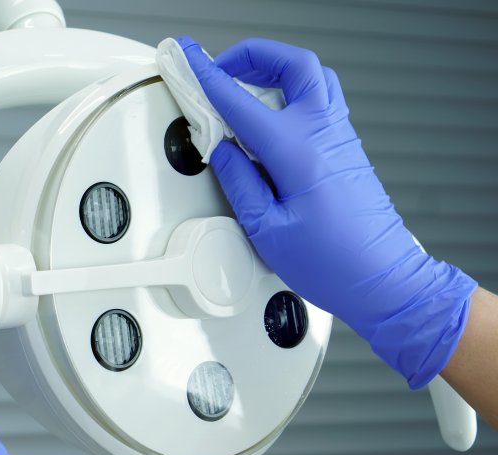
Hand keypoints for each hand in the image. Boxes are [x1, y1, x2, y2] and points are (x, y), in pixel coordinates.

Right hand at [179, 36, 476, 387]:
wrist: (383, 280)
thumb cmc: (333, 263)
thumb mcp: (266, 229)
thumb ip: (239, 182)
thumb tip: (221, 152)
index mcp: (299, 153)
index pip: (243, 102)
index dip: (209, 78)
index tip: (190, 62)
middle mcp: (325, 135)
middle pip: (294, 64)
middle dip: (253, 55)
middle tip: (223, 67)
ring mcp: (342, 138)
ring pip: (313, 77)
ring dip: (276, 70)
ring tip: (246, 84)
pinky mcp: (348, 149)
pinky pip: (321, 102)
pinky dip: (291, 94)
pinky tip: (272, 116)